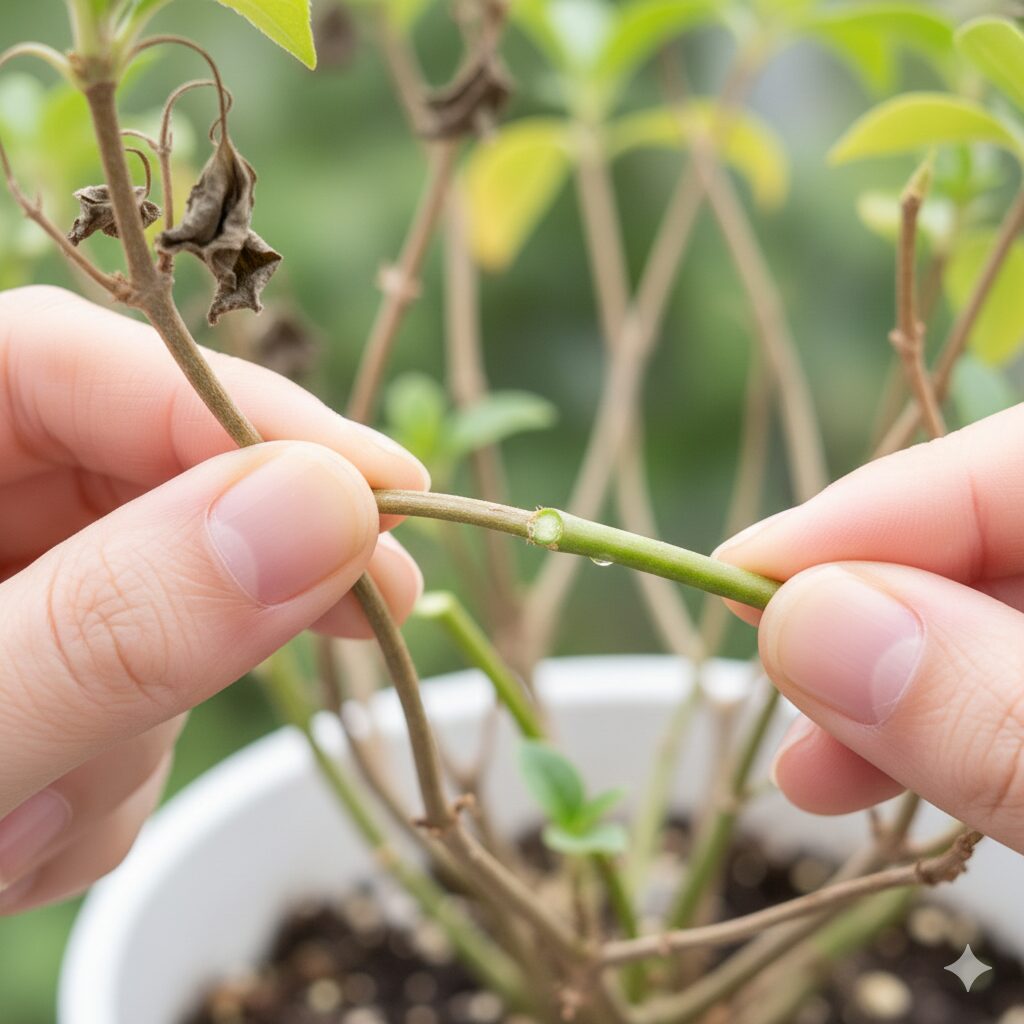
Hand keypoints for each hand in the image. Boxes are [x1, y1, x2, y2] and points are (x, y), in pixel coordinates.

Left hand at [0, 287, 426, 912]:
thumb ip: (113, 630)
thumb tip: (327, 515)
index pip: (62, 360)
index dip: (240, 414)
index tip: (383, 494)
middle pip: (128, 480)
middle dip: (221, 581)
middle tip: (367, 615)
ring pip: (145, 600)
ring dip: (135, 718)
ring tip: (28, 823)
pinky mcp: (15, 659)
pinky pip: (123, 683)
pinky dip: (111, 768)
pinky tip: (28, 825)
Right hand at [716, 404, 1023, 852]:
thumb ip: (996, 712)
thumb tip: (806, 621)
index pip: (1012, 462)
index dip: (869, 512)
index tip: (738, 573)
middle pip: (990, 533)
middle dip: (865, 605)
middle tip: (765, 666)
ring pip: (993, 617)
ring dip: (884, 685)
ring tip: (801, 765)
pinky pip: (1010, 683)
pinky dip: (940, 728)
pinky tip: (864, 781)